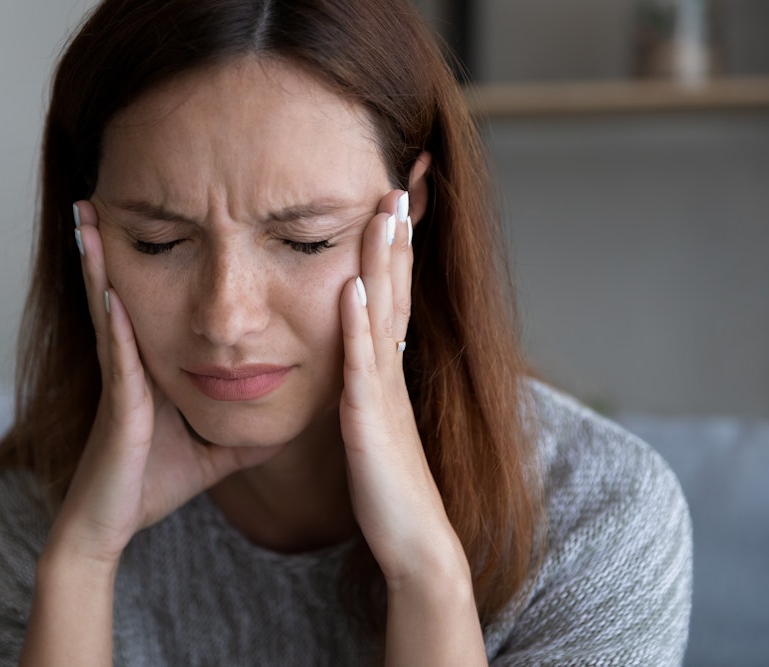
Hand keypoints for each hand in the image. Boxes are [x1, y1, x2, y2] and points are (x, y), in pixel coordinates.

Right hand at [50, 201, 282, 566]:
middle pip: (126, 287)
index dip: (158, 260)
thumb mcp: (215, 447)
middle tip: (99, 194)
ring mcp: (123, 378)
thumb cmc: (155, 481)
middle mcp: (133, 361)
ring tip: (88, 218)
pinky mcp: (121, 401)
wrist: (111, 522)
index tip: (160, 216)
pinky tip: (111, 288)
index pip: (160, 301)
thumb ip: (245, 431)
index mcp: (154, 365)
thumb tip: (286, 423)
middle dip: (112, 243)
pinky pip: (119, 353)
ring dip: (98, 263)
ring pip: (111, 308)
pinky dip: (113, 319)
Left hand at [338, 189, 468, 586]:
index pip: (392, 295)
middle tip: (400, 181)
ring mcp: (385, 394)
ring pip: (385, 316)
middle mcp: (391, 372)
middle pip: (396, 290)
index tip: (393, 201)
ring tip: (384, 212)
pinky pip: (363, 368)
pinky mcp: (371, 423)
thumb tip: (353, 361)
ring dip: (383, 262)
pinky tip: (353, 290)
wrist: (415, 544)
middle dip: (397, 235)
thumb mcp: (372, 426)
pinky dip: (359, 327)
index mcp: (387, 370)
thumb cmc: (389, 489)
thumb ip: (365, 390)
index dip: (393, 248)